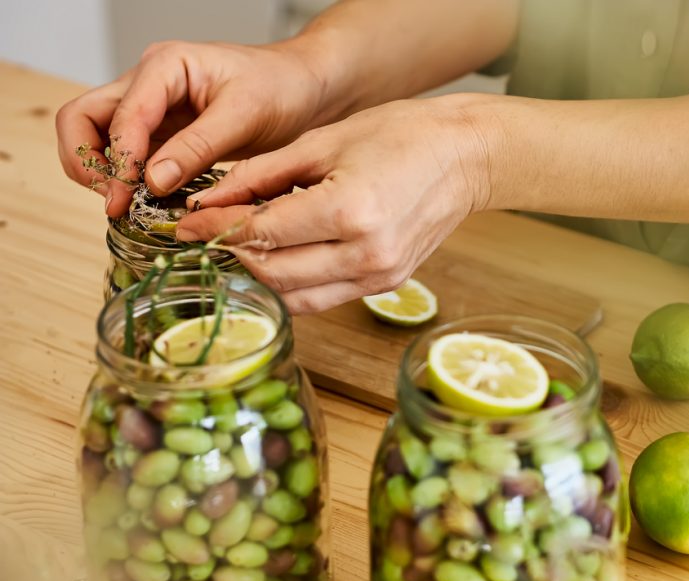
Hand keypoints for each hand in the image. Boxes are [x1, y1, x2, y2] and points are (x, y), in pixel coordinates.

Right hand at [56, 39, 335, 216]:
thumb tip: (152, 182)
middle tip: (113, 202)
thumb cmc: (280, 87)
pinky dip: (127, 179)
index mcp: (165, 67)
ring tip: (128, 206)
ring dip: (102, 173)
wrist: (303, 88)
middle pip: (83, 118)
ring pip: (97, 138)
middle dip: (88, 162)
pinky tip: (147, 203)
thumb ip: (196, 148)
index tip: (125, 199)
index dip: (118, 161)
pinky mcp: (163, 133)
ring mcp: (151, 109)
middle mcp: (148, 83)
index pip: (120, 116)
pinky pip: (129, 156)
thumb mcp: (244, 116)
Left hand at [174, 95, 493, 313]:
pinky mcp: (385, 285)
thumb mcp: (323, 142)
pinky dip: (291, 284)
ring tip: (235, 249)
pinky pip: (322, 298)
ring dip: (258, 275)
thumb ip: (261, 175)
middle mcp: (366, 254)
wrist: (465, 157)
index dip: (215, 230)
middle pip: (273, 272)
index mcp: (350, 211)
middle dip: (230, 254)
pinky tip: (275, 260)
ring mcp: (379, 277)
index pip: (262, 232)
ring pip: (295, 296)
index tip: (185, 223)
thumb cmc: (403, 136)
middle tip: (204, 234)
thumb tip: (209, 200)